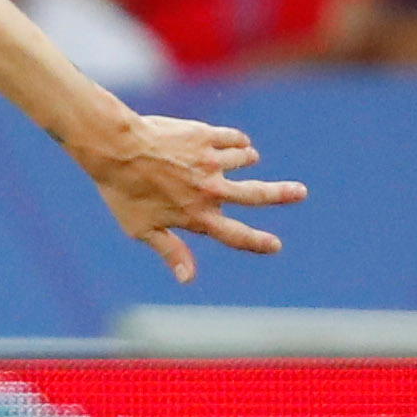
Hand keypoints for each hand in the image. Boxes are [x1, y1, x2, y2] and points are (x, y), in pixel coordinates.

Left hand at [86, 115, 305, 284]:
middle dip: (282, 194)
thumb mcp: (142, 229)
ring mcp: (211, 162)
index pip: (236, 235)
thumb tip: (188, 279)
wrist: (116, 148)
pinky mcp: (206, 136)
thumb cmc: (123, 191)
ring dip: (248, 160)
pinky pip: (234, 138)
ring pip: (245, 160)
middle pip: (256, 194)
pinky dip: (239, 141)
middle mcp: (210, 190)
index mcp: (197, 216)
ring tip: (249, 158)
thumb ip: (171, 251)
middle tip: (301, 192)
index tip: (275, 245)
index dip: (257, 243)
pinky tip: (239, 142)